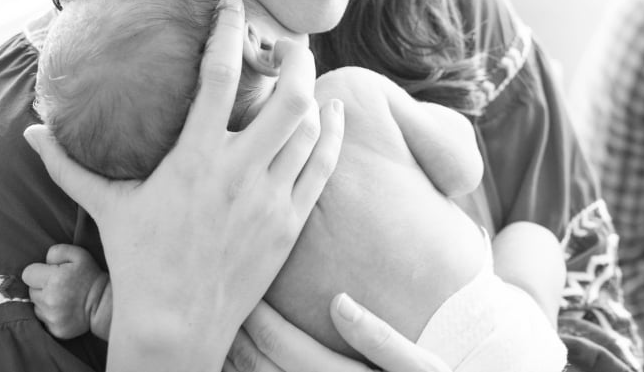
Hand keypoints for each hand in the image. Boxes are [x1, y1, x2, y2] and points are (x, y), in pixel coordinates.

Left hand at [22, 244, 110, 339]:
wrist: (105, 304)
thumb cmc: (91, 276)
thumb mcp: (78, 254)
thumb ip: (56, 251)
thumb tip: (44, 261)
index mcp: (53, 279)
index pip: (27, 274)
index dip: (38, 272)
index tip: (50, 274)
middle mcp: (49, 300)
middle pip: (31, 291)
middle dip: (42, 287)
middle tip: (60, 286)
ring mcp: (51, 317)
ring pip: (36, 306)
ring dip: (45, 302)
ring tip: (63, 298)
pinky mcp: (54, 330)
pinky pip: (44, 320)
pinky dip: (51, 315)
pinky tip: (65, 310)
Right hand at [24, 0, 345, 371]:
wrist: (176, 328)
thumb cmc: (139, 263)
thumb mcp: (106, 207)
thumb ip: (68, 166)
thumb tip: (29, 132)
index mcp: (193, 159)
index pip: (218, 77)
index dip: (227, 32)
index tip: (232, 5)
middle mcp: (238, 173)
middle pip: (287, 98)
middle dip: (295, 59)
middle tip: (288, 42)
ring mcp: (270, 199)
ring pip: (309, 129)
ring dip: (314, 93)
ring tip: (307, 73)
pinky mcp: (289, 223)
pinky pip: (322, 167)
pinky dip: (333, 135)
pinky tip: (335, 112)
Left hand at [227, 298, 450, 371]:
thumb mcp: (422, 369)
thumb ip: (381, 338)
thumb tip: (339, 301)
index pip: (280, 345)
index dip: (256, 313)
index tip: (244, 281)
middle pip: (257, 367)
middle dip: (235, 331)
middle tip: (221, 295)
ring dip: (233, 357)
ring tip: (223, 324)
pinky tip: (241, 360)